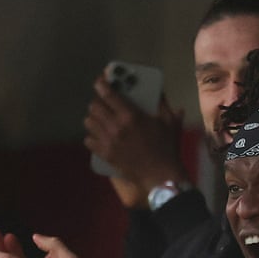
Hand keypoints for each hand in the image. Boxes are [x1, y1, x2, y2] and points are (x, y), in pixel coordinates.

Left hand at [85, 76, 188, 203]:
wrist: (161, 176)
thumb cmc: (167, 149)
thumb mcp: (170, 123)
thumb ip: (163, 105)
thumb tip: (159, 92)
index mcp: (130, 116)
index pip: (107, 94)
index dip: (101, 83)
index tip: (100, 81)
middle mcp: (115, 127)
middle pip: (94, 106)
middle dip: (98, 101)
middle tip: (104, 102)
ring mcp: (108, 141)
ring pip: (89, 122)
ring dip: (94, 118)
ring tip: (101, 119)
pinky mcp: (106, 154)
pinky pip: (89, 140)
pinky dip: (92, 136)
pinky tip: (100, 136)